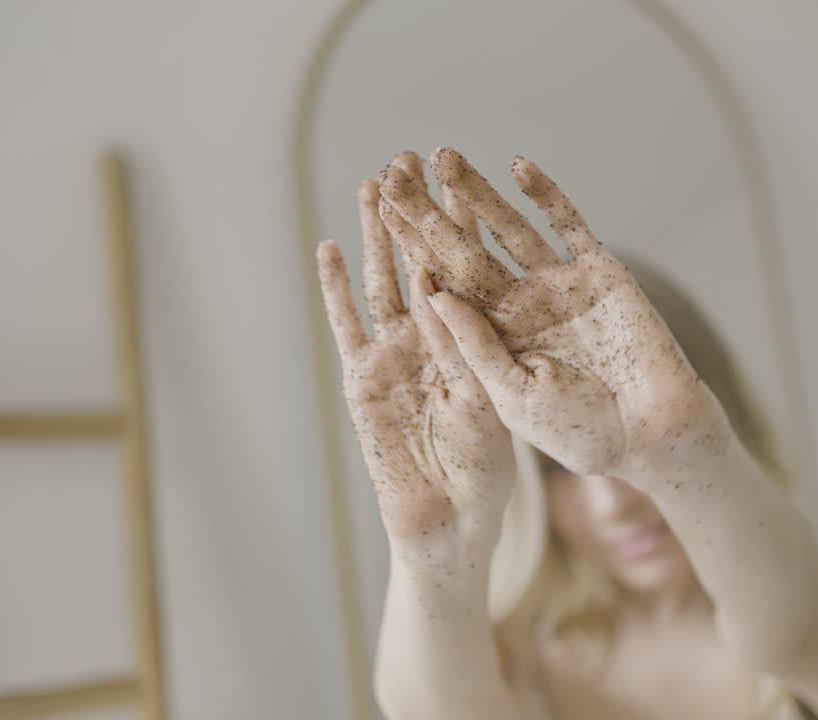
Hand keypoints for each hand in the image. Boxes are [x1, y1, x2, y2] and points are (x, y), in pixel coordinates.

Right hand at [316, 153, 515, 553]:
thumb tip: (442, 287)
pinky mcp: (363, 379)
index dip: (461, 225)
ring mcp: (395, 355)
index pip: (467, 270)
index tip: (459, 178)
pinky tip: (329, 248)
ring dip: (375, 237)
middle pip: (421, 263)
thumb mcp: (488, 403)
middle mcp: (434, 339)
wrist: (449, 522)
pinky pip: (348, 326)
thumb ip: (465, 349)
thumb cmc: (484, 471)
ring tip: (371, 187)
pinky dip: (337, 290)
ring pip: (383, 282)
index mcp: (474, 341)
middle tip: (407, 161)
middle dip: (414, 214)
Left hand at [376, 148, 732, 484]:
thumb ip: (474, 345)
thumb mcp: (512, 395)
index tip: (382, 209)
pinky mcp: (601, 274)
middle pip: (466, 249)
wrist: (653, 436)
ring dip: (478, 193)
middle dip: (431, 212)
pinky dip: (547, 196)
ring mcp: (560, 287)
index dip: (413, 246)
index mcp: (493, 339)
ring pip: (511, 229)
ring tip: (443, 157)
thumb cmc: (581, 433)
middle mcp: (521, 307)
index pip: (443, 283)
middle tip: (396, 171)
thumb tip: (433, 292)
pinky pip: (569, 227)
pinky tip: (518, 167)